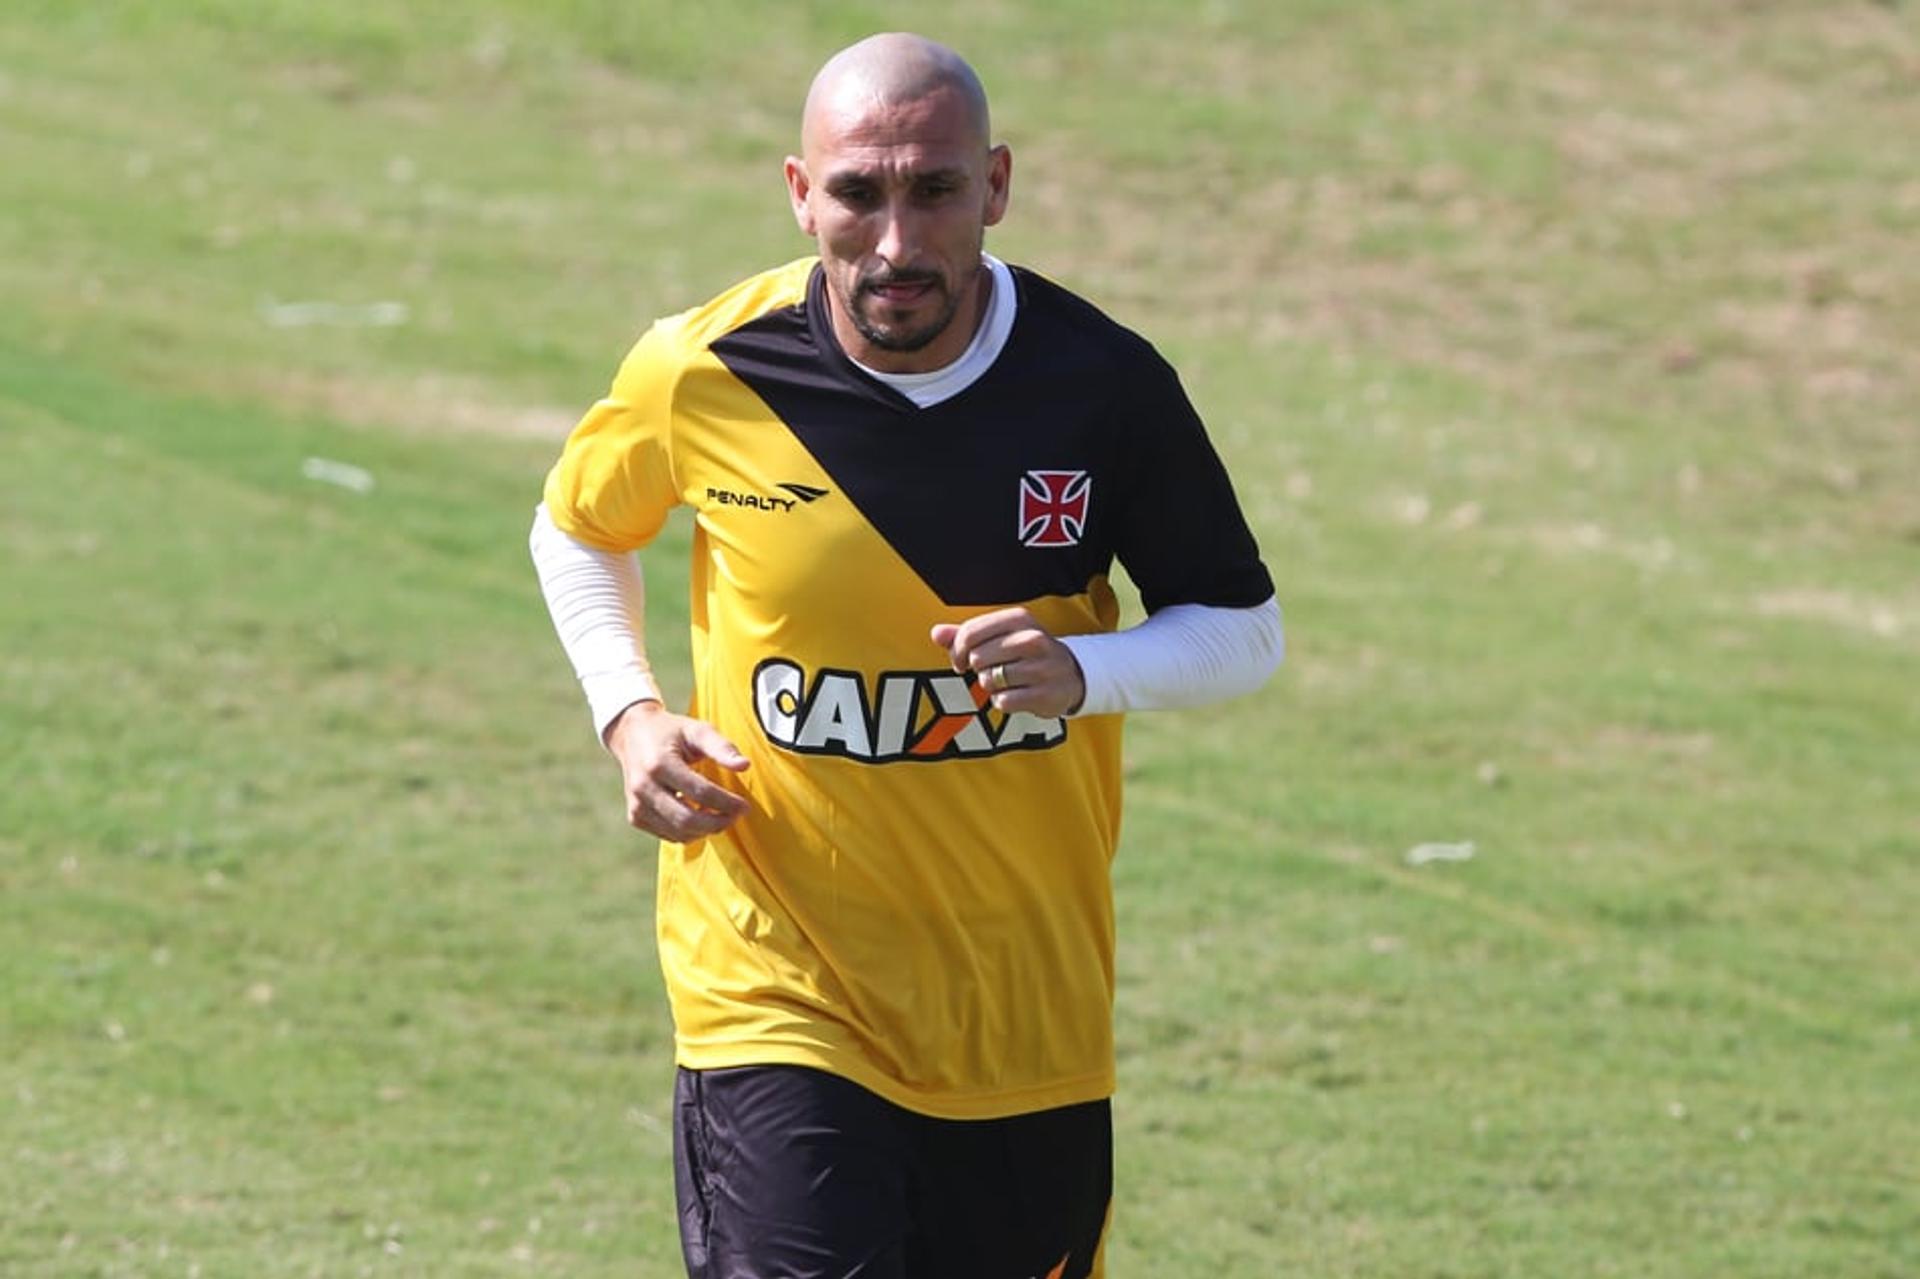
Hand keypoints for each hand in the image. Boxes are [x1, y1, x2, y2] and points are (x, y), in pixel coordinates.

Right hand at [604, 701, 750, 839]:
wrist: (632, 735)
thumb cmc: (671, 731)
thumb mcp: (697, 730)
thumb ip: (721, 747)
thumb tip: (744, 765)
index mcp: (659, 763)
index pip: (700, 793)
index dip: (726, 803)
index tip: (745, 805)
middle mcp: (643, 787)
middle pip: (687, 819)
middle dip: (718, 822)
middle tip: (736, 815)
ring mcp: (637, 805)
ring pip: (679, 833)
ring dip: (706, 829)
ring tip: (721, 815)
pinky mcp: (635, 817)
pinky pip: (669, 836)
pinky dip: (691, 832)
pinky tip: (701, 815)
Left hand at [929, 607, 1085, 717]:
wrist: (1071, 675)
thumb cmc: (1025, 654)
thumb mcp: (1000, 636)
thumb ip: (966, 634)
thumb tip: (936, 633)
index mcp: (1020, 619)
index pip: (970, 633)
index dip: (957, 651)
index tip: (961, 661)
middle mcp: (1034, 639)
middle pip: (977, 657)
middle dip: (977, 669)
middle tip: (989, 671)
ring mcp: (1042, 667)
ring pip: (989, 681)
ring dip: (991, 686)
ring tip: (1007, 682)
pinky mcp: (1045, 694)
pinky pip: (1002, 702)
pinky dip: (1003, 702)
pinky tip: (1016, 695)